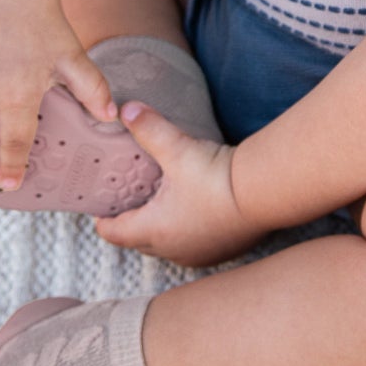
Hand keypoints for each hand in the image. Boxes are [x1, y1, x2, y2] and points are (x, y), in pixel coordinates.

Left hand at [94, 103, 266, 267]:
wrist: (265, 193)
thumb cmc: (217, 177)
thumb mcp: (178, 149)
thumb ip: (149, 129)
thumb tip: (125, 110)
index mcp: (153, 230)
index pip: (113, 233)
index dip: (103, 220)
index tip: (99, 208)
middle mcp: (173, 249)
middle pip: (139, 241)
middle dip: (132, 222)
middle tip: (130, 198)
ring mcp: (199, 255)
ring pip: (167, 246)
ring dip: (161, 229)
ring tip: (163, 203)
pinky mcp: (222, 252)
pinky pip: (194, 247)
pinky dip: (188, 232)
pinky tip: (196, 211)